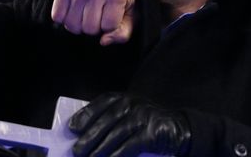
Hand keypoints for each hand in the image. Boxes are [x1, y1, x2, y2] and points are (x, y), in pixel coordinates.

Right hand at [52, 0, 135, 45]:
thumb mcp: (131, 14)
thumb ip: (123, 32)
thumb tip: (104, 41)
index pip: (108, 27)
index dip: (110, 26)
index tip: (111, 16)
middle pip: (89, 28)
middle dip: (94, 27)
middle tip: (98, 16)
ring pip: (72, 24)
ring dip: (79, 24)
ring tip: (86, 13)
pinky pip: (57, 16)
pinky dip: (64, 18)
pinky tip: (74, 10)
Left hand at [69, 93, 190, 156]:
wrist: (178, 130)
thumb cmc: (146, 125)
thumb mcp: (129, 116)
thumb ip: (110, 121)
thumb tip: (82, 136)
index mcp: (126, 98)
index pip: (103, 103)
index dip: (86, 114)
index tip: (72, 128)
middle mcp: (135, 104)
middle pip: (108, 119)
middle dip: (90, 136)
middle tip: (77, 151)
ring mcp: (144, 117)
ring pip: (117, 133)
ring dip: (100, 149)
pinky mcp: (152, 132)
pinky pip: (130, 145)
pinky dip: (117, 155)